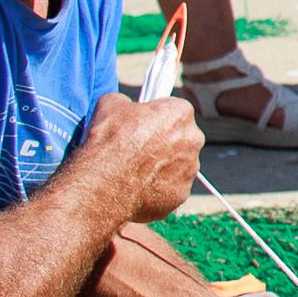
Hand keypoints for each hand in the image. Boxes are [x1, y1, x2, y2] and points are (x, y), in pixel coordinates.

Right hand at [72, 89, 202, 224]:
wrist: (104, 183)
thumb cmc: (109, 141)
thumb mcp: (110, 104)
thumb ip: (126, 102)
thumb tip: (125, 106)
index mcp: (181, 113)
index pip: (173, 110)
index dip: (156, 117)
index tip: (142, 124)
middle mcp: (193, 140)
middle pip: (180, 137)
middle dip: (163, 141)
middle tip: (138, 149)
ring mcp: (190, 169)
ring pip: (178, 164)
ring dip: (162, 165)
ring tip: (135, 170)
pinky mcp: (181, 194)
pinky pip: (171, 187)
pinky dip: (158, 187)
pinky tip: (138, 187)